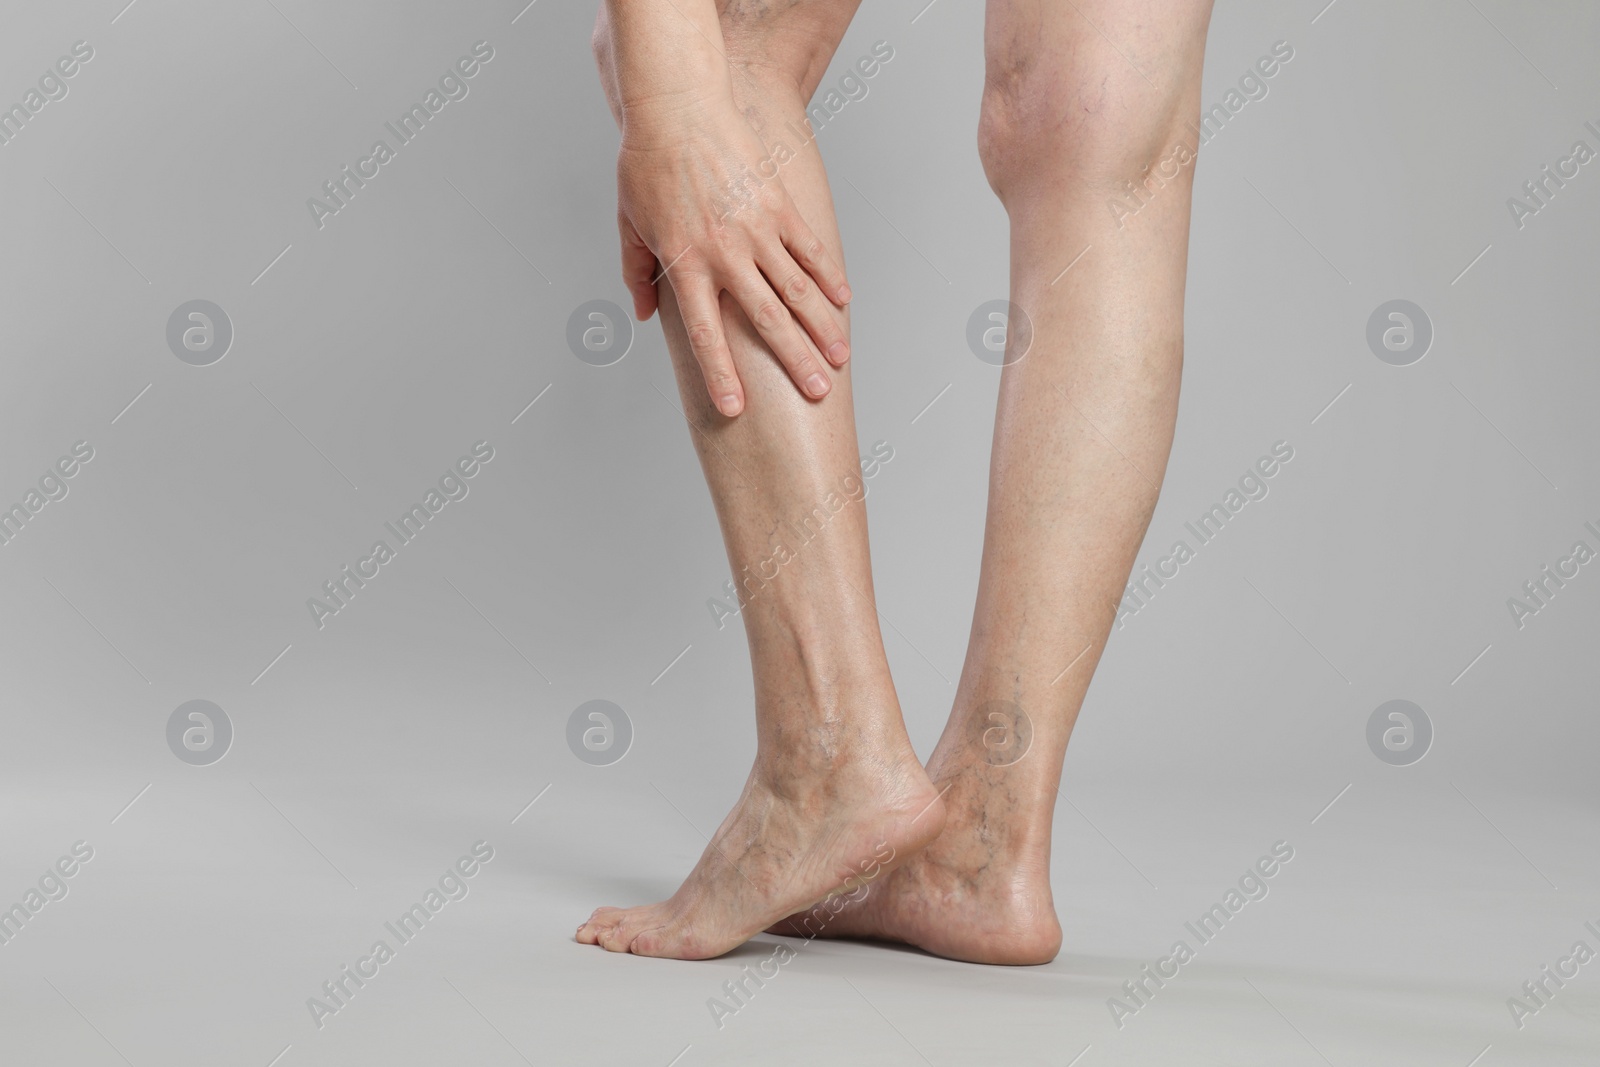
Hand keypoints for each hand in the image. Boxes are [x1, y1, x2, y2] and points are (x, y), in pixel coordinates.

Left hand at [615, 98, 851, 415]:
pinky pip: (808, 249)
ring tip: (840, 358)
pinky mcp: (778, 205)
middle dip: (793, 361)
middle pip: (765, 319)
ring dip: (821, 327)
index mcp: (684, 263)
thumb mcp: (629, 224)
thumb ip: (636, 273)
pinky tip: (843, 303)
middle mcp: (724, 253)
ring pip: (796, 289)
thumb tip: (641, 314)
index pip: (704, 333)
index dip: (720, 373)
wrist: (677, 106)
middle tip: (818, 392)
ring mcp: (756, 228)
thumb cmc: (646, 165)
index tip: (735, 408)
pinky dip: (828, 277)